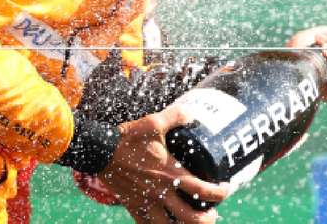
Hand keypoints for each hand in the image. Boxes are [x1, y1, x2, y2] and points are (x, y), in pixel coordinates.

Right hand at [99, 104, 228, 222]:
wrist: (100, 151)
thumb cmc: (128, 137)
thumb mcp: (154, 122)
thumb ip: (176, 117)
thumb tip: (192, 113)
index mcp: (170, 173)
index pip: (202, 190)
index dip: (219, 193)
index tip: (226, 189)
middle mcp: (160, 193)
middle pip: (190, 218)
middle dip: (206, 220)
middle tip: (213, 214)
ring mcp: (146, 203)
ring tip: (193, 223)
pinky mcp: (133, 207)